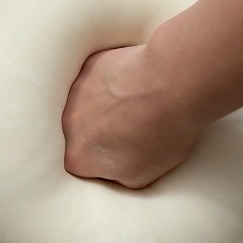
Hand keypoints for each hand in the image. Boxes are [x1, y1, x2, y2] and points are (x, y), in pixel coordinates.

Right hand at [61, 44, 208, 188]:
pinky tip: (137, 84)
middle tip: (134, 128)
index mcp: (78, 157)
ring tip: (138, 105)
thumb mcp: (144, 175)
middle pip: (83, 133)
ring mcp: (78, 92)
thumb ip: (118, 176)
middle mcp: (70, 125)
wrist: (173, 85)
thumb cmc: (163, 132)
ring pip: (89, 104)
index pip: (85, 165)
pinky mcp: (90, 67)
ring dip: (107, 106)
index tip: (126, 154)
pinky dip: (113, 82)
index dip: (107, 161)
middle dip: (104, 132)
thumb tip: (115, 167)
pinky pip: (97, 79)